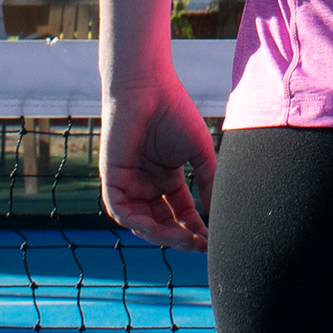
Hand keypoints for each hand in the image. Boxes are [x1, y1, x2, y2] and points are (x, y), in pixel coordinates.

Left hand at [100, 78, 216, 250]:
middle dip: (180, 237)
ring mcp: (129, 184)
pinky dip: (138, 223)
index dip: (194, 229)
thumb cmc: (175, 112)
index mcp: (166, 179)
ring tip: (184, 238)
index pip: (180, 213)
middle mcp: (147, 185)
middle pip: (162, 223)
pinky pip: (121, 211)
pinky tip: (158, 227)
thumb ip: (209, 181)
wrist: (148, 88)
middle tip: (199, 245)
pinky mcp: (112, 179)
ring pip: (142, 223)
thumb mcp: (200, 152)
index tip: (211, 242)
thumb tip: (220, 213)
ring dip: (161, 235)